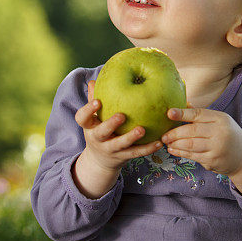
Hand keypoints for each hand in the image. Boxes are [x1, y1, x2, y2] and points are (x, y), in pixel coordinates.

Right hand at [73, 80, 162, 197]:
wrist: (101, 160)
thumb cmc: (99, 129)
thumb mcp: (94, 117)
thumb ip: (95, 99)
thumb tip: (94, 80)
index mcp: (89, 126)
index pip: (82, 118)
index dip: (88, 110)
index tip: (98, 101)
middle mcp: (97, 138)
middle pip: (101, 132)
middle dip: (110, 124)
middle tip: (121, 116)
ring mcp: (110, 149)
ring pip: (120, 144)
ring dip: (131, 137)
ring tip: (142, 130)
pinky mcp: (123, 157)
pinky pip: (136, 153)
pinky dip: (148, 148)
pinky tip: (159, 142)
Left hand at [161, 107, 241, 177]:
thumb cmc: (228, 135)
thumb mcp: (220, 121)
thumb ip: (202, 114)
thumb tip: (184, 104)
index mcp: (221, 119)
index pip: (198, 114)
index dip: (182, 113)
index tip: (169, 113)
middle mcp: (220, 132)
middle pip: (192, 131)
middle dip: (175, 133)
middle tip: (164, 135)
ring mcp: (217, 147)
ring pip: (190, 145)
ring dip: (175, 144)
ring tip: (166, 142)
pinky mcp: (213, 160)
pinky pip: (192, 156)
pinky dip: (180, 153)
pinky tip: (173, 150)